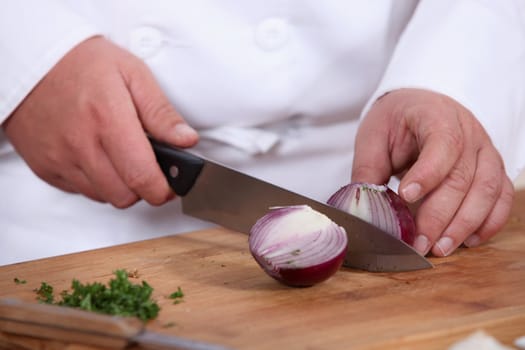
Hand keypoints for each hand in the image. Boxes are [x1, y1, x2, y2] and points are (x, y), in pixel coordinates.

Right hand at [2, 36, 197, 207]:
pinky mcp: (45, 167)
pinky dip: (95, 181)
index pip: (141, 176)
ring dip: (119, 185)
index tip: (171, 186)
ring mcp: (59, 158)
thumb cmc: (84, 63)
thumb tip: (186, 140)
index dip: (163, 190)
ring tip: (121, 157)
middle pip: (124, 195)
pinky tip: (98, 157)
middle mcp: (80, 143)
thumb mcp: (133, 74)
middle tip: (147, 167)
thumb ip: (161, 113)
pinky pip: (79, 191)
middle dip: (143, 188)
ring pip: (103, 197)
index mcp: (108, 118)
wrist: (33, 60)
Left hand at [352, 89, 513, 256]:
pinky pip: (501, 197)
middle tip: (419, 242)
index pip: (442, 144)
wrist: (419, 106)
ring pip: (487, 190)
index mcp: (437, 116)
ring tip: (440, 248)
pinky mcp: (492, 169)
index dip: (427, 173)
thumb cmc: (396, 121)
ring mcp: (485, 151)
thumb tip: (361, 208)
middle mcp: (469, 132)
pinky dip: (489, 222)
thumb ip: (368, 170)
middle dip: (439, 215)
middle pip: (462, 177)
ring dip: (465, 224)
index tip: (406, 196)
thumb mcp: (374, 137)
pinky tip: (469, 241)